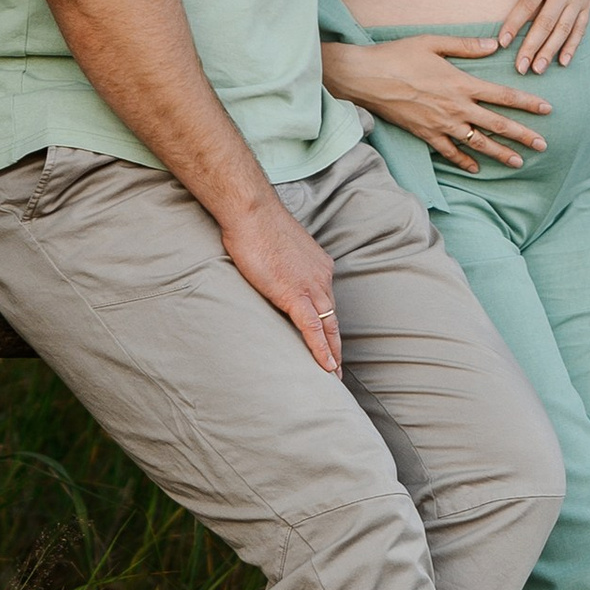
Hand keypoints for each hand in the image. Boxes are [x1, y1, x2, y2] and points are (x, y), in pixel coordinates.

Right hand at [218, 186, 342, 375]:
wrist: (252, 212)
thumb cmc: (257, 225)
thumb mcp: (278, 249)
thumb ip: (283, 266)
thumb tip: (275, 276)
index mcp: (319, 266)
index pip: (327, 303)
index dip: (330, 325)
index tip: (331, 342)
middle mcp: (322, 277)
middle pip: (333, 318)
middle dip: (336, 345)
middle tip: (337, 369)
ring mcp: (311, 286)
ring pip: (328, 328)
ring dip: (332, 354)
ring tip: (333, 377)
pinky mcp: (295, 294)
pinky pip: (312, 329)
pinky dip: (320, 350)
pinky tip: (324, 368)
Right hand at [323, 32, 548, 170]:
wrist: (366, 78)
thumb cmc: (399, 55)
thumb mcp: (434, 42)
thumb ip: (466, 46)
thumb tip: (495, 44)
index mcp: (461, 83)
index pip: (503, 95)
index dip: (527, 103)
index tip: (547, 110)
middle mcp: (456, 107)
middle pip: (497, 124)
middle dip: (522, 135)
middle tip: (543, 146)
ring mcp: (441, 124)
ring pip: (478, 143)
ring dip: (500, 153)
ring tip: (518, 162)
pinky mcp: (425, 135)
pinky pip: (450, 152)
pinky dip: (464, 161)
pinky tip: (476, 168)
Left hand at [491, 0, 589, 74]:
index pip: (529, 2)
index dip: (515, 23)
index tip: (502, 41)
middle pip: (547, 22)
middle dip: (533, 46)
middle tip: (520, 67)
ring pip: (565, 28)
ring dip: (551, 50)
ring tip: (538, 69)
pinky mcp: (588, 1)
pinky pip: (581, 27)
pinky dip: (573, 45)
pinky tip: (563, 61)